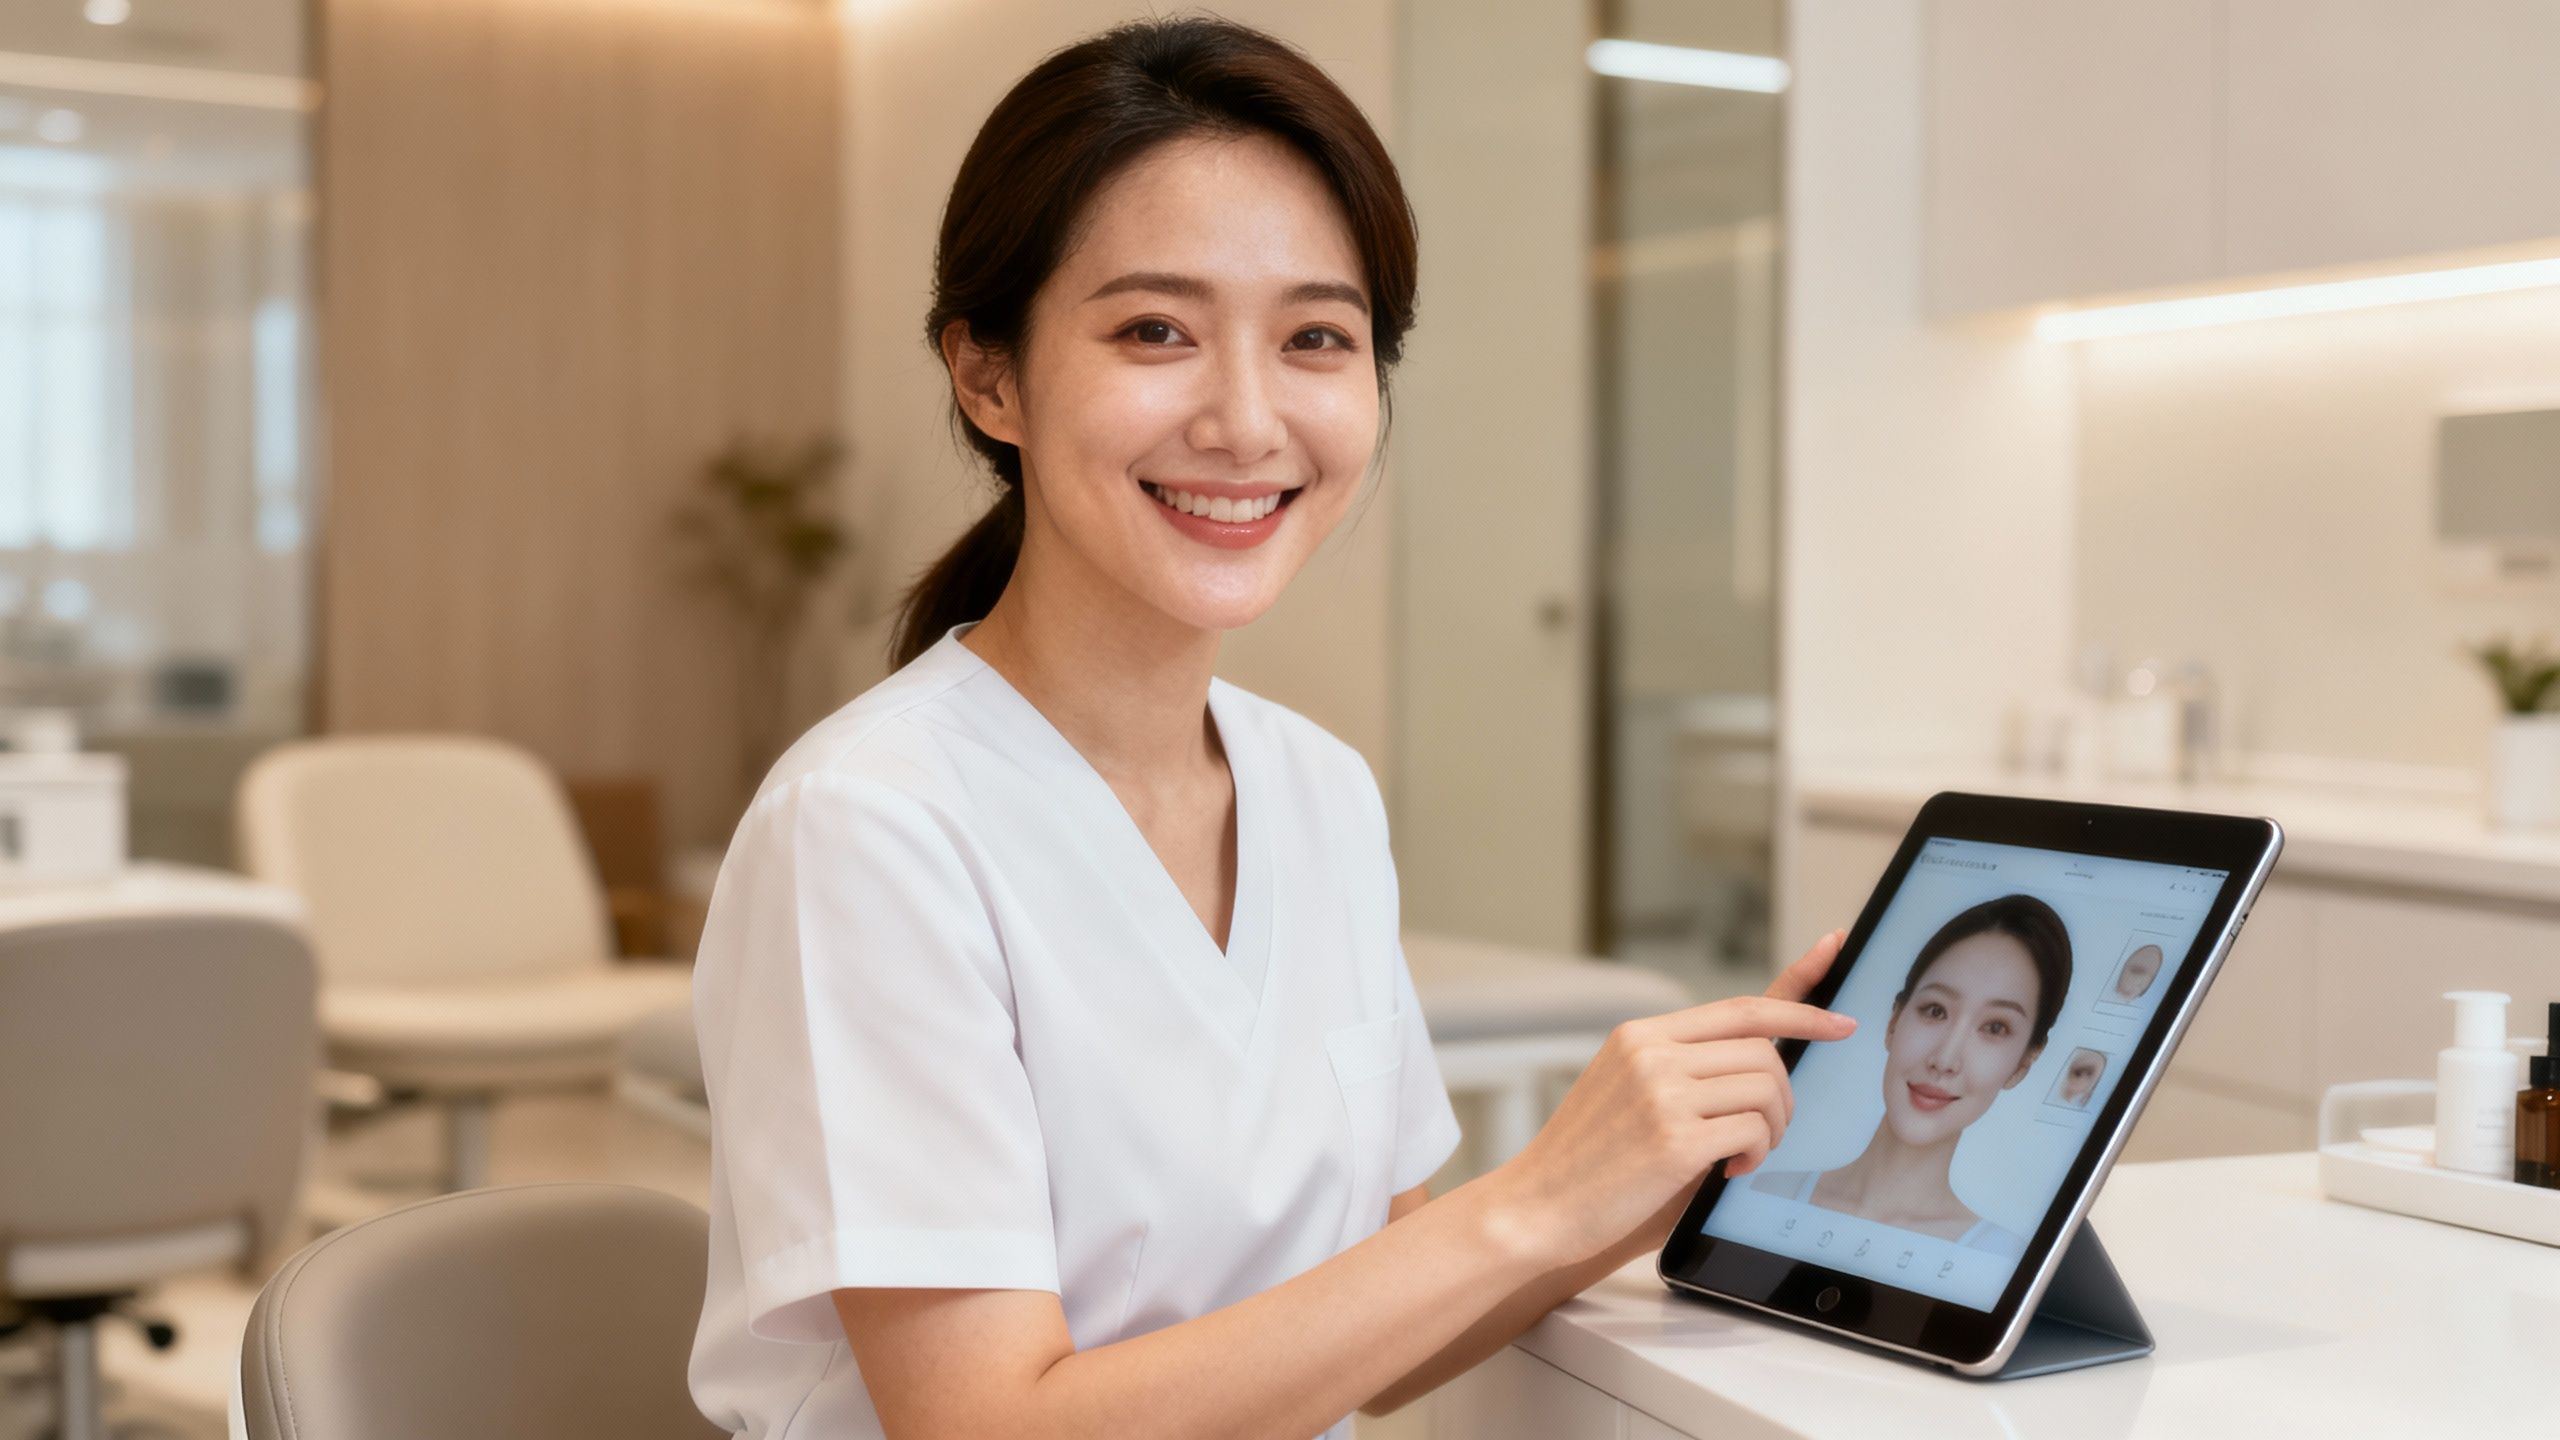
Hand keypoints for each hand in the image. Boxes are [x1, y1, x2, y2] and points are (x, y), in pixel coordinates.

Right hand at [1484, 930, 1854, 1268]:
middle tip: (1766, 1133)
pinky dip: (1756, 1153)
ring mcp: (1661, 1093)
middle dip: (1784, 1093)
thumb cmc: (1589, 1161)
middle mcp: (1651, 1053)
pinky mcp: (1674, 1139)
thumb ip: (1687, 1071)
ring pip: (1767, 1085)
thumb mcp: (1632, 1093)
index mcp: (1640, 1035)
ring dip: (1774, 1127)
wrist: (1536, 1208)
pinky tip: (1730, 1172)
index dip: (1801, 1000)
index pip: (1740, 1007)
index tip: (1840, 1010)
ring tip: (1745, 1154)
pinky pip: (1754, 1129)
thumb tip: (1766, 1062)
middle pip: (1764, 1049)